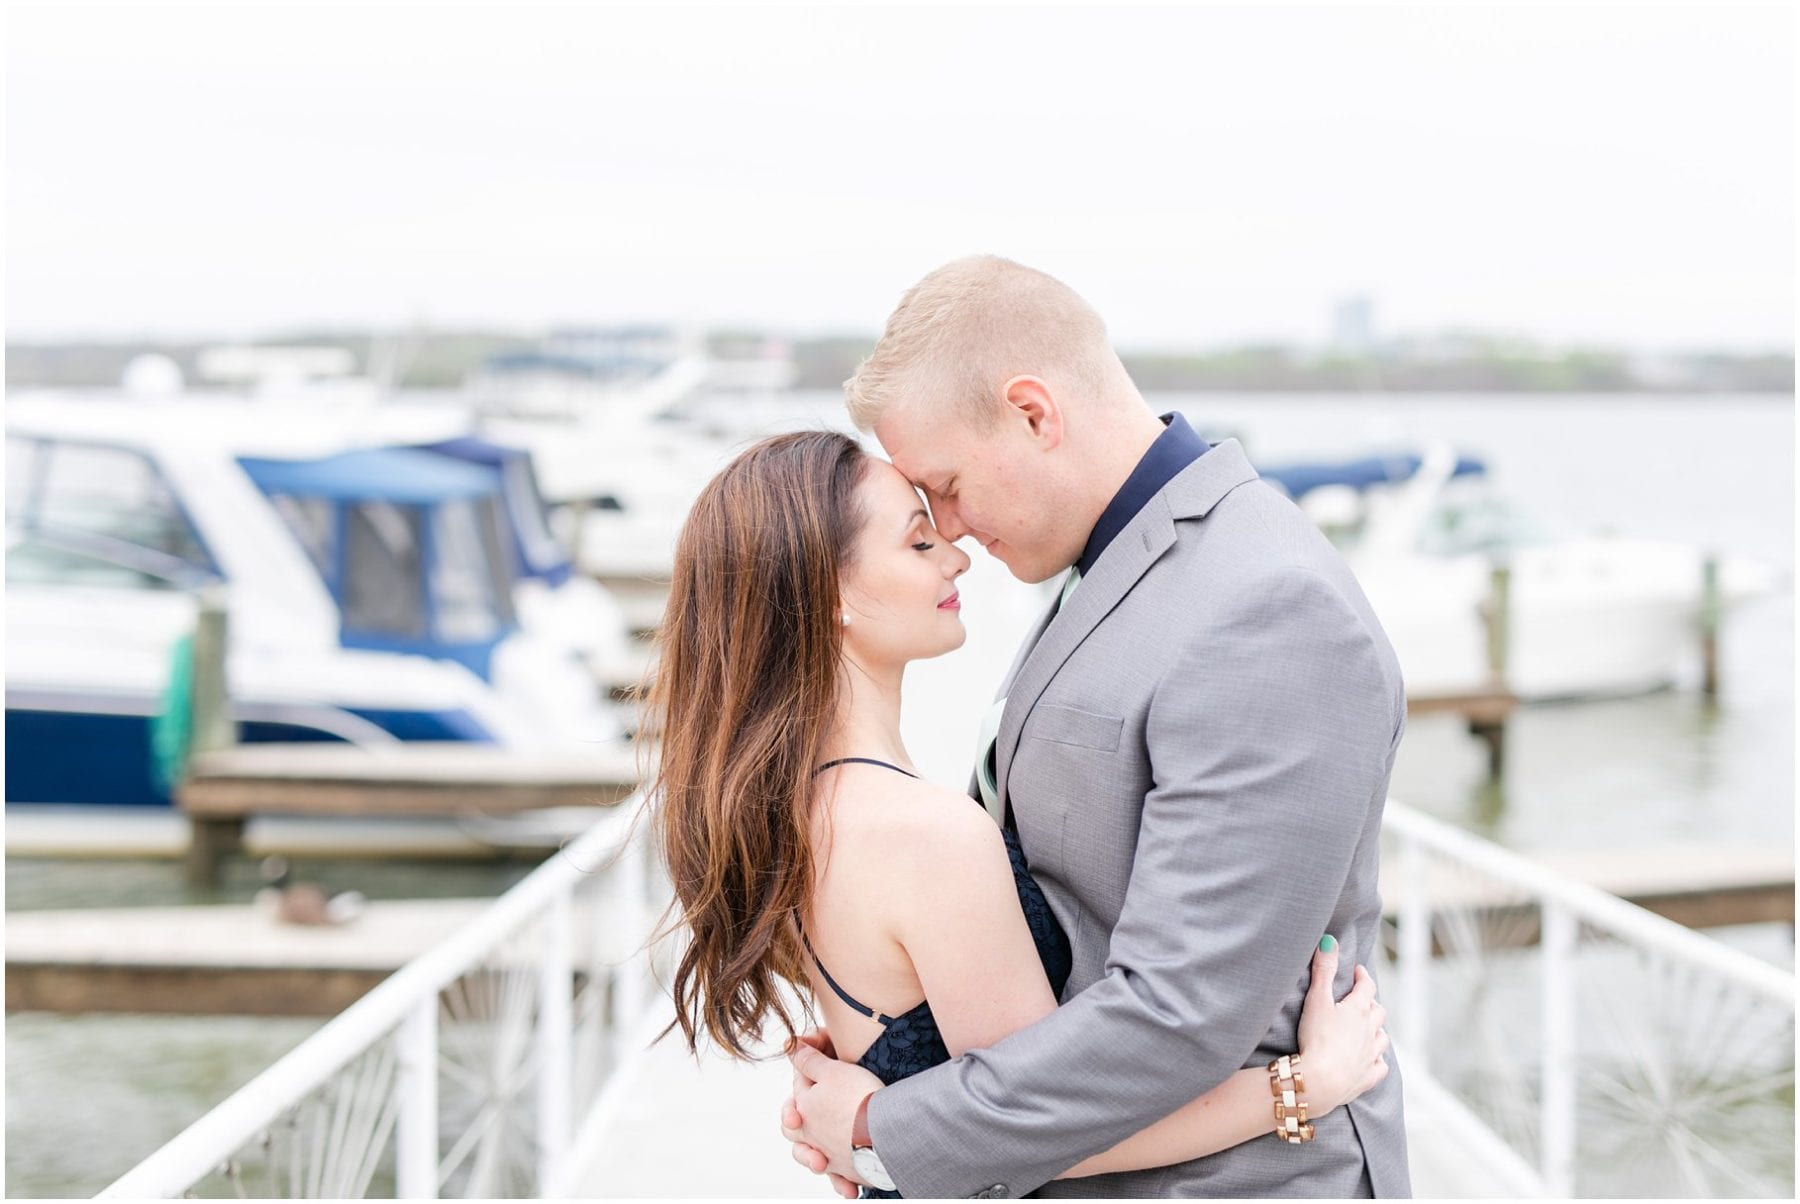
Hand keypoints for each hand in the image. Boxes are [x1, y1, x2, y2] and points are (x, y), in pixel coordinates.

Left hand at [780, 1029, 883, 1195]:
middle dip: (797, 1121)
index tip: (817, 1063)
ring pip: (814, 1157)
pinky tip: (847, 1187)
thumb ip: (810, 1061)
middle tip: (805, 1114)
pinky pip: (840, 1177)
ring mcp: (829, 1155)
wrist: (884, 1130)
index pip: (797, 1089)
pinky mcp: (849, 1170)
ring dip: (816, 1158)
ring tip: (823, 1157)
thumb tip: (793, 1048)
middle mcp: (812, 1136)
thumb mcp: (833, 1069)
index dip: (806, 1073)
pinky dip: (841, 1181)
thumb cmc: (858, 1097)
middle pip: (794, 1130)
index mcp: (804, 1109)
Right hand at [1294, 938, 1389, 1114]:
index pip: (1366, 986)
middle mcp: (1370, 1031)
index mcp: (1358, 1010)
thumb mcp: (1316, 999)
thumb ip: (1323, 970)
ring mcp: (1371, 1055)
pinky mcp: (1367, 1077)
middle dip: (1370, 1003)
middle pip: (1378, 1012)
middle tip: (1360, 1000)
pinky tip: (1372, 1059)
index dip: (1363, 977)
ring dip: (1376, 1031)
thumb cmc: (1316, 1037)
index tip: (1358, 972)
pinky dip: (1377, 1059)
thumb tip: (1330, 941)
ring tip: (1368, 1029)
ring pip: (1383, 1038)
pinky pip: (1380, 1066)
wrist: (1319, 1081)